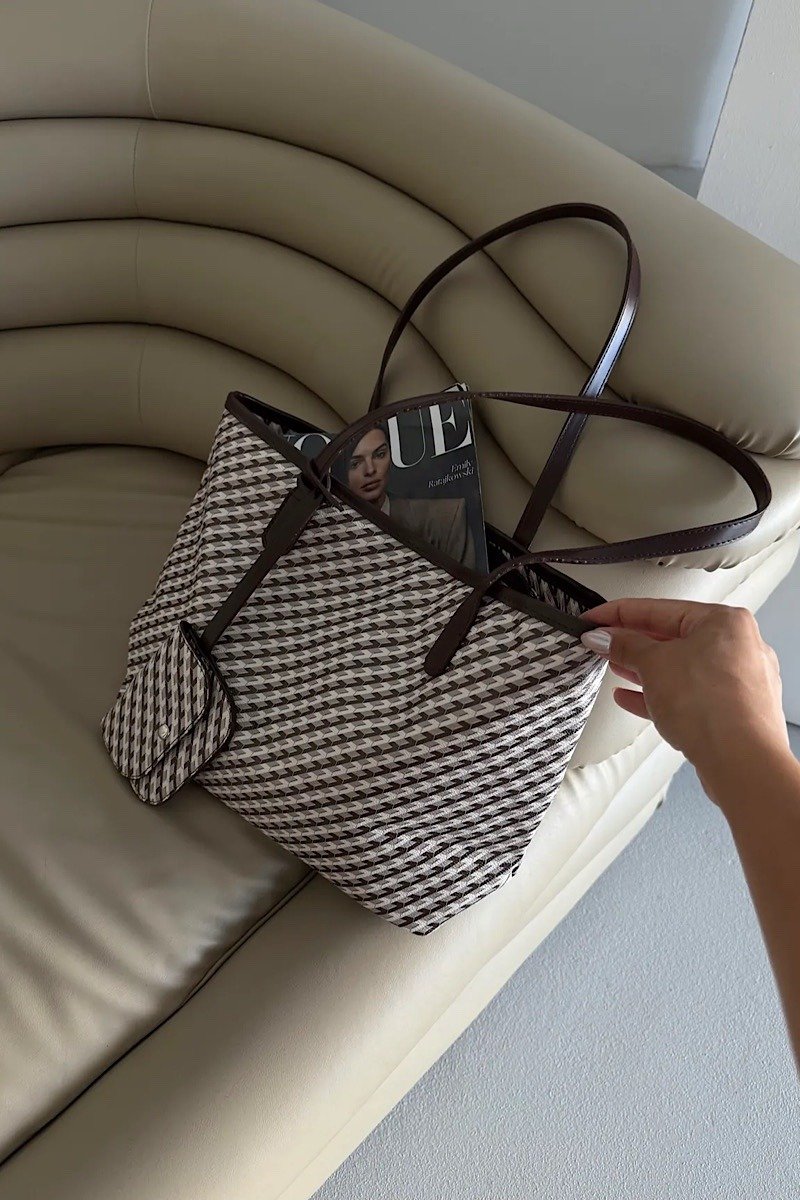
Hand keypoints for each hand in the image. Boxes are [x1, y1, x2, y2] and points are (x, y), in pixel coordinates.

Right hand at [580, 598, 791, 800]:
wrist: (742, 761)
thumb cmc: (714, 708)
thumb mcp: (654, 664)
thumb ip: (625, 646)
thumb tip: (606, 636)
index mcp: (725, 621)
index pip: (659, 608)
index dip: (619, 613)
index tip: (595, 620)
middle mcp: (737, 647)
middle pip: (672, 637)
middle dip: (633, 642)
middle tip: (602, 644)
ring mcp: (737, 681)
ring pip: (681, 668)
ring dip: (645, 668)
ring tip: (617, 667)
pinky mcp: (731, 711)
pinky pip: (688, 694)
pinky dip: (661, 693)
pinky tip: (634, 697)